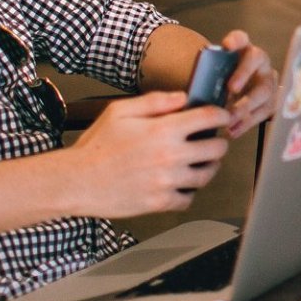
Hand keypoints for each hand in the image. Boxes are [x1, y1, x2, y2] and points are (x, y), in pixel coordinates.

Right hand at [65, 92, 231, 217]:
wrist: (77, 180)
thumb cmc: (96, 146)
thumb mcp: (120, 112)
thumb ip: (155, 102)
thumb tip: (182, 98)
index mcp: (162, 130)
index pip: (208, 118)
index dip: (221, 115)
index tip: (223, 116)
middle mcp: (170, 156)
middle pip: (216, 149)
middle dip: (218, 142)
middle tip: (212, 141)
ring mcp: (167, 181)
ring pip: (207, 175)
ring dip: (208, 167)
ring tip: (200, 163)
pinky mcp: (160, 202)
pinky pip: (188, 199)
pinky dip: (188, 192)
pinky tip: (180, 184)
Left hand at [217, 30, 276, 138]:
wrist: (240, 92)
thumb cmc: (223, 82)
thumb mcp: (217, 76)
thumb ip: (210, 78)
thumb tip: (193, 94)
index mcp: (243, 49)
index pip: (241, 38)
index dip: (236, 40)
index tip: (227, 45)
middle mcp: (260, 61)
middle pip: (256, 61)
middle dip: (244, 74)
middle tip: (231, 89)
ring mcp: (269, 80)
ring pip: (264, 90)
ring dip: (246, 106)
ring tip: (230, 119)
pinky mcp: (272, 100)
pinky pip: (264, 111)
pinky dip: (248, 123)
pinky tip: (233, 131)